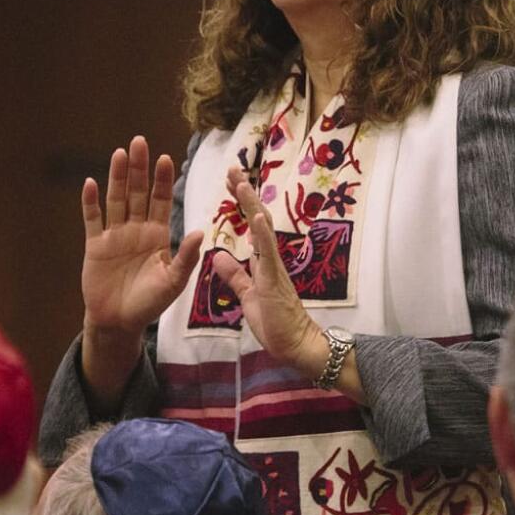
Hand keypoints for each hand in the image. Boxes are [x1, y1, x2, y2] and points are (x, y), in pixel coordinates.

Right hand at [81, 136, 201, 336]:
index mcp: (157, 235)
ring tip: (120, 153)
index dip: (162, 180)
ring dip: (117, 177)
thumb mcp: (173, 282)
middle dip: (139, 168)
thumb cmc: (150, 303)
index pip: (160, 200)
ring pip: (116, 199)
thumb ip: (185, 258)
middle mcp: (136, 229)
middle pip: (138, 192)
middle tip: (140, 141)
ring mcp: (114, 235)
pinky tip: (90, 183)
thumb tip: (200, 232)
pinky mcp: (95, 246)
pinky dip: (90, 202)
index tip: (165, 158)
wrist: (119, 322)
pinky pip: (92, 220)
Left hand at [212, 167, 324, 373]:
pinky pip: (268, 251)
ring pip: (263, 228)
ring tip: (240, 182)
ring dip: (251, 204)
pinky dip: (261, 231)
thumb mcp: (248, 295)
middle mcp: (271, 258)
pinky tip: (255, 214)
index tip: (232, 181)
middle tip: (233, 168)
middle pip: (259, 217)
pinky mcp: (275, 279)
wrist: (295, 345)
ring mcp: (274, 266)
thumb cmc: (275, 323)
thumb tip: (219, 256)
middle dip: (245, 193)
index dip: (242, 203)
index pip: (252, 225)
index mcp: (264, 261)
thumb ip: (235, 275)